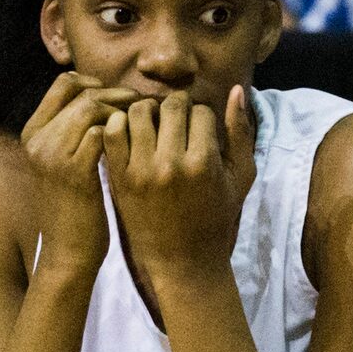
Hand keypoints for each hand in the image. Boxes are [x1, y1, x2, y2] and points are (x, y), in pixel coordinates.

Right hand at [22, 72, 135, 263]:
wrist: (67, 251)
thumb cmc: (74, 208)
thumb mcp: (63, 165)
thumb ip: (72, 133)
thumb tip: (101, 102)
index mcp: (33, 133)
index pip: (64, 83)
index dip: (96, 83)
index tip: (118, 97)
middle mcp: (38, 140)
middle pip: (81, 93)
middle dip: (116, 94)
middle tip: (140, 105)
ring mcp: (53, 155)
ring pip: (91, 108)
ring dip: (122, 111)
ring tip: (143, 121)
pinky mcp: (74, 172)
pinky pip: (102, 133)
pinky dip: (124, 132)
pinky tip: (140, 142)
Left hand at [104, 85, 253, 286]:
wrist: (183, 262)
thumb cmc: (217, 219)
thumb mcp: (240, 179)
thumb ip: (240, 133)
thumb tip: (236, 89)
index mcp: (204, 162)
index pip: (200, 111)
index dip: (202, 116)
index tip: (199, 131)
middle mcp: (171, 163)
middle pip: (171, 105)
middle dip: (176, 109)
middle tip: (175, 123)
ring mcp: (141, 171)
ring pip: (138, 112)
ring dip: (148, 112)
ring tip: (154, 125)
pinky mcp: (119, 178)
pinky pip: (112, 132)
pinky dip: (120, 124)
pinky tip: (132, 135)